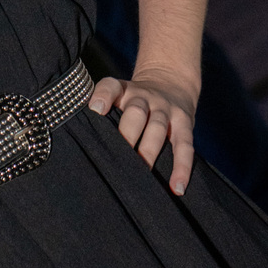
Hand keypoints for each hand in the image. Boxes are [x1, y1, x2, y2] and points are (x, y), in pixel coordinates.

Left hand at [89, 70, 196, 195]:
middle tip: (116, 160)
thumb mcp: (119, 95)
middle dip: (127, 134)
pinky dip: (182, 166)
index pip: (111, 86)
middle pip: (135, 112)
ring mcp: (165, 109)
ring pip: (157, 127)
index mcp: (123, 90)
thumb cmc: (134, 100)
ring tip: (142, 174)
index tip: (95, 110)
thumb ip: (102, 112)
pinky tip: (177, 187)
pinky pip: (185, 145)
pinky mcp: (184, 122)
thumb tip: (82, 146)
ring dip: (149, 151)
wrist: (172, 81)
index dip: (103, 96)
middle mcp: (144, 97)